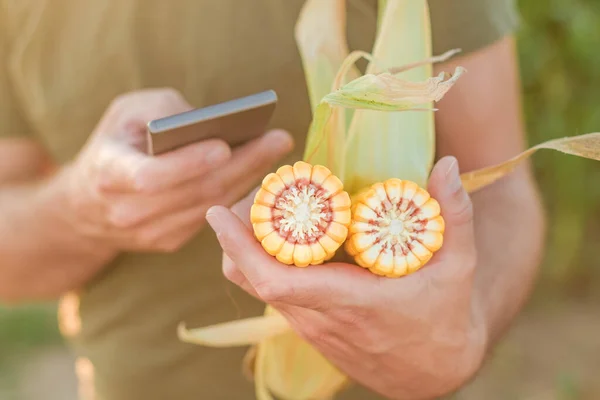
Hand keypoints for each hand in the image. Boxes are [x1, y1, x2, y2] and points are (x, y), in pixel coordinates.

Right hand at [56, 88, 293, 252]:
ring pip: (211, 205)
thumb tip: (211, 124)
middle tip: (279, 139)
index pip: (151, 176)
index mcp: (110, 175)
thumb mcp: (125, 112)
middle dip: (242, 164)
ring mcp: (151, 233)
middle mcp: (129, 212)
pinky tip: (259, 171)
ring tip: (278, 151)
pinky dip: (238, 192)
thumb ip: (163, 110)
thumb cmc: (115, 144)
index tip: (224, 145)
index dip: (187, 163)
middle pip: (196, 191)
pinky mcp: (170, 241)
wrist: (89, 203)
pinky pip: (212, 216)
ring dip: (249, 178)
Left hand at [205, 156, 487, 399]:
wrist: (433, 372)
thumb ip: (455, 215)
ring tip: (264, 210)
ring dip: (248, 248)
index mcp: (351, 301)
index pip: (276, 280)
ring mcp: (311, 325)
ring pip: (257, 286)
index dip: (240, 247)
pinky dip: (264, 262)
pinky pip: (273, 293)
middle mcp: (320, 317)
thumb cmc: (446, 317)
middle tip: (249, 196)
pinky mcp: (310, 328)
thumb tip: (447, 164)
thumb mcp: (459, 267)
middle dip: (236, 235)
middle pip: (252, 278)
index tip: (218, 213)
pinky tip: (284, 238)